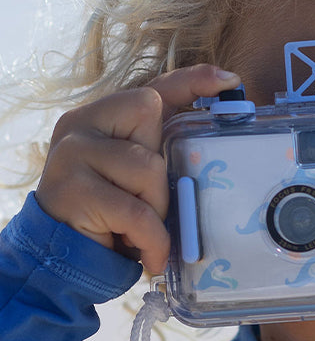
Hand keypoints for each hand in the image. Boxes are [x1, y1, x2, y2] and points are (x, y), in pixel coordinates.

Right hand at [36, 65, 239, 274]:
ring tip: (138, 233)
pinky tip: (150, 257)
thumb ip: (158, 158)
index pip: (152, 89)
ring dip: (155, 210)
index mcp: (99, 117)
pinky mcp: (72, 189)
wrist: (58, 260)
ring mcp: (72, 153)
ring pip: (148, 167)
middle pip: (150, 117)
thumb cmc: (107, 220)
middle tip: (146, 205)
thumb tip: (211, 150)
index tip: (229, 80)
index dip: (192, 81)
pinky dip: (152, 240)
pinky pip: (137, 212)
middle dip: (161, 170)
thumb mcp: (135, 181)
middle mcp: (80, 124)